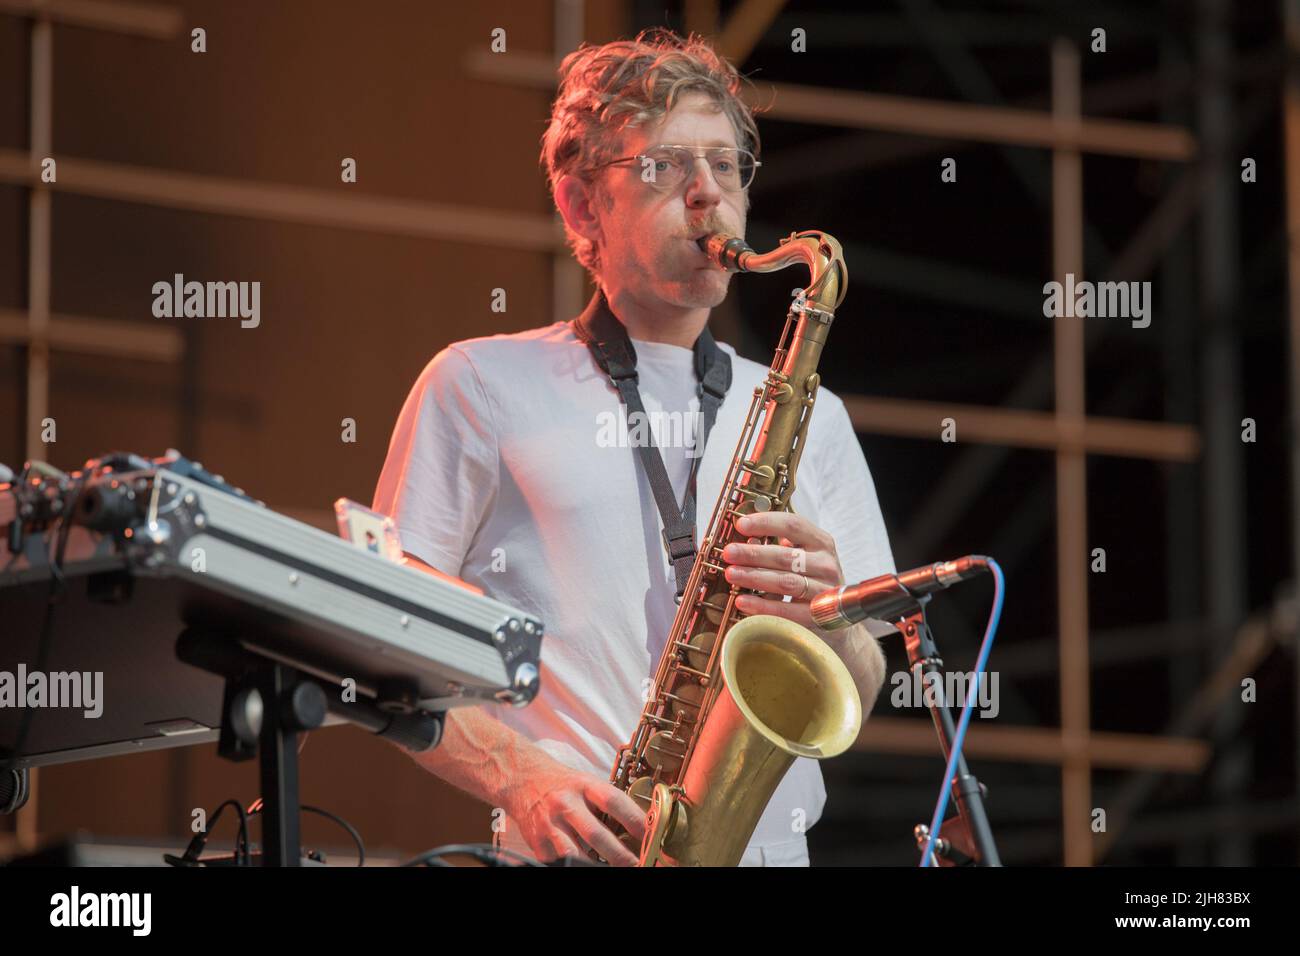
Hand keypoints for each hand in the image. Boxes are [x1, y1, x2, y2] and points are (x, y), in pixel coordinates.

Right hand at [510, 765, 646, 865]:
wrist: (523, 779)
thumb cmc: (562, 784)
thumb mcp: (587, 783)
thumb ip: (607, 803)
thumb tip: (637, 826)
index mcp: (583, 785)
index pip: (614, 802)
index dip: (634, 819)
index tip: (649, 835)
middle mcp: (566, 804)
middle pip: (596, 834)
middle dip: (619, 854)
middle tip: (635, 863)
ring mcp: (550, 824)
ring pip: (575, 853)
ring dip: (596, 865)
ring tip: (611, 868)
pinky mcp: (538, 841)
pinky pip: (559, 860)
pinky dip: (574, 865)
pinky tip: (585, 864)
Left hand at [721, 511, 844, 632]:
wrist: (836, 613)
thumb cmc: (811, 578)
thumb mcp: (800, 556)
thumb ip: (777, 546)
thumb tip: (746, 542)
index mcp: (821, 542)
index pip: (793, 525)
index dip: (765, 523)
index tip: (741, 524)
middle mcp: (826, 563)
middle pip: (786, 555)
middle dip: (753, 554)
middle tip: (729, 553)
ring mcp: (824, 590)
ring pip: (786, 581)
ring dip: (755, 577)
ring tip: (731, 574)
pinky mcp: (818, 616)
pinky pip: (787, 610)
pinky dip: (763, 606)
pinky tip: (743, 601)